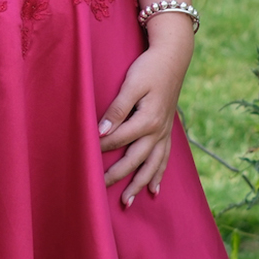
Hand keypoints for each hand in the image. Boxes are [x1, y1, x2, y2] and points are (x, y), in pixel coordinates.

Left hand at [98, 29, 192, 206]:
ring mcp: (164, 132)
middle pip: (135, 160)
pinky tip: (154, 190)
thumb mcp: (132, 84)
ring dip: (139, 184)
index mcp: (147, 120)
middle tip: (98, 189)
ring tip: (128, 202)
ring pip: (152, 165)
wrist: (174, 56)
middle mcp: (157, 131)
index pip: (119, 139)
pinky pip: (164, 158)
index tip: (84, 155)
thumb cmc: (150, 68)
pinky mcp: (167, 131)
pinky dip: (159, 175)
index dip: (101, 147)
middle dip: (117, 176)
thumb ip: (117, 109)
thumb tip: (102, 131)